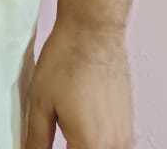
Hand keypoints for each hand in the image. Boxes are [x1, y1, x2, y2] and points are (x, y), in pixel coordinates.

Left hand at [23, 18, 132, 148]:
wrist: (93, 30)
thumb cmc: (66, 60)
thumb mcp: (40, 102)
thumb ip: (37, 140)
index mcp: (90, 146)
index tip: (46, 144)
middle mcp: (114, 146)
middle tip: (57, 135)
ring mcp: (125, 135)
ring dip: (85, 147)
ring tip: (67, 133)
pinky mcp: (129, 123)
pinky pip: (115, 147)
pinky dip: (98, 144)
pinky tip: (83, 130)